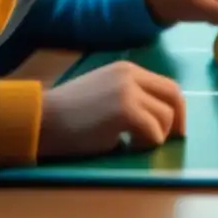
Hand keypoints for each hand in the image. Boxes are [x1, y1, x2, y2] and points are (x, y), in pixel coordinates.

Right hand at [38, 60, 185, 158]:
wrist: (40, 118)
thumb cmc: (67, 113)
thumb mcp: (104, 93)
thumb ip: (131, 97)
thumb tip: (156, 118)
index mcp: (128, 70)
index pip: (166, 86)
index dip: (176, 108)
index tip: (174, 127)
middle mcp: (132, 76)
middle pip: (174, 96)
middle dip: (178, 121)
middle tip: (173, 140)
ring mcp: (129, 92)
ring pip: (165, 117)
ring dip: (156, 136)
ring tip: (135, 144)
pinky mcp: (125, 111)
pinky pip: (153, 133)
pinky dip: (146, 144)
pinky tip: (126, 147)